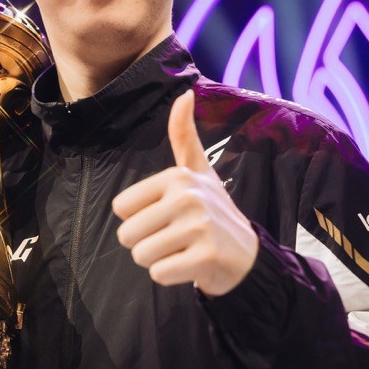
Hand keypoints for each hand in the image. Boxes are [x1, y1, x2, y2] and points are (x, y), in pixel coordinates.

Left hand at [112, 90, 257, 296]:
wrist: (247, 255)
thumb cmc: (213, 212)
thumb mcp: (198, 171)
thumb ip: (184, 135)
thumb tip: (185, 93)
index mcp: (177, 177)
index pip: (121, 208)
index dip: (139, 218)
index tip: (167, 217)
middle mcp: (188, 197)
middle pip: (127, 235)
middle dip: (146, 243)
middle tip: (174, 238)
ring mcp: (199, 227)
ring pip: (141, 256)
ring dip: (158, 260)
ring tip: (183, 250)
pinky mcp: (206, 257)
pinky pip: (159, 274)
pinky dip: (170, 276)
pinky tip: (191, 265)